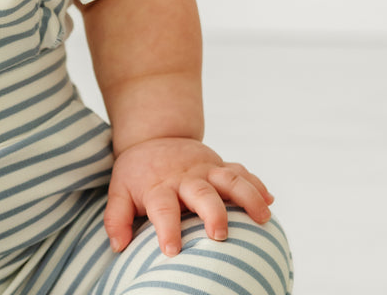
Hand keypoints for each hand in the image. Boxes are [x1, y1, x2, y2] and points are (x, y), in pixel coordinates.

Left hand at [104, 137, 273, 256]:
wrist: (153, 135)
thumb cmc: (138, 173)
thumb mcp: (120, 190)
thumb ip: (116, 219)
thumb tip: (118, 246)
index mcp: (159, 186)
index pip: (162, 208)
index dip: (167, 229)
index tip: (172, 251)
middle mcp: (185, 178)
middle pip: (201, 193)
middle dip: (213, 213)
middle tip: (219, 235)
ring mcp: (205, 169)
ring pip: (229, 179)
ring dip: (247, 196)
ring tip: (263, 217)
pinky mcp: (220, 165)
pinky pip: (241, 172)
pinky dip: (256, 184)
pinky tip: (269, 199)